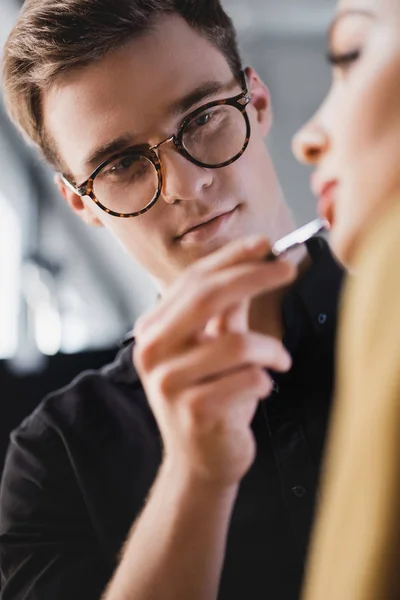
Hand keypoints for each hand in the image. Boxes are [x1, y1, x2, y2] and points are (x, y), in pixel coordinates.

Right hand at [134, 236, 295, 487]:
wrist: (200, 458)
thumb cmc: (210, 395)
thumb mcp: (213, 347)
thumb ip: (225, 310)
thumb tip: (254, 265)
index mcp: (155, 329)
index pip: (192, 281)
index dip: (231, 258)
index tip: (265, 243)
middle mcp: (153, 351)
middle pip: (206, 298)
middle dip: (253, 277)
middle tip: (287, 270)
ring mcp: (168, 383)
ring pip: (236, 343)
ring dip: (271, 349)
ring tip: (280, 359)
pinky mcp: (193, 411)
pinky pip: (248, 379)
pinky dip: (267, 379)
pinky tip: (264, 387)